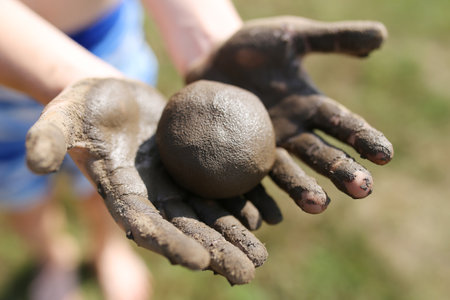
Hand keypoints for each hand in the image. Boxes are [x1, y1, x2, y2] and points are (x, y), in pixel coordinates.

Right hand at [25, 78, 280, 283]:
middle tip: (247, 273)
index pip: (145, 225)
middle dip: (215, 253)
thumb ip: (47, 137)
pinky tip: (267, 215)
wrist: (115, 93)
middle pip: (185, 229)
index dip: (170, 243)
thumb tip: (36, 162)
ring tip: (261, 255)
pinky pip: (221, 187)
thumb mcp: (61, 114)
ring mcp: (174, 183)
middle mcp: (152, 195)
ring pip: (208, 214)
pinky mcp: (193, 166)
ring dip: (235, 236)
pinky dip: (243, 202)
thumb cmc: (85, 104)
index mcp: (122, 191)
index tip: (201, 261)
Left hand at [187, 16, 393, 212]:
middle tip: (362, 189)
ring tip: (318, 205)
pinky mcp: (237, 155)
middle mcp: (292, 131)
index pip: (342, 123)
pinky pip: (249, 181)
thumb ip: (334, 38)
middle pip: (320, 154)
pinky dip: (259, 200)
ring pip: (288, 172)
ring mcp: (264, 146)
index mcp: (309, 106)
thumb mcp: (293, 36)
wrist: (210, 57)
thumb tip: (381, 36)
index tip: (384, 155)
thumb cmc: (253, 47)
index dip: (364, 138)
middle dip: (341, 170)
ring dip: (304, 190)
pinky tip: (268, 218)